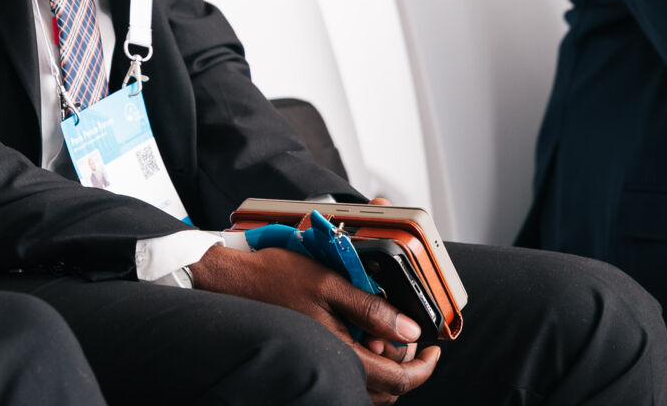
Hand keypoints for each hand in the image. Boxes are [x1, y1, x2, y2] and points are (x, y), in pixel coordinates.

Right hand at [190, 243, 438, 402]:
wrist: (232, 282)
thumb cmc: (275, 276)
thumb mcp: (328, 281)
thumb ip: (371, 308)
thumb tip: (410, 330)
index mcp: (341, 351)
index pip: (398, 379)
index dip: (423, 368)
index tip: (434, 349)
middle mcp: (331, 366)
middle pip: (386, 389)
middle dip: (405, 365)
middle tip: (409, 335)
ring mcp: (319, 366)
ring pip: (368, 388)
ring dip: (385, 368)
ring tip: (384, 335)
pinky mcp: (311, 358)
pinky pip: (349, 377)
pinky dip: (364, 366)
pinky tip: (360, 338)